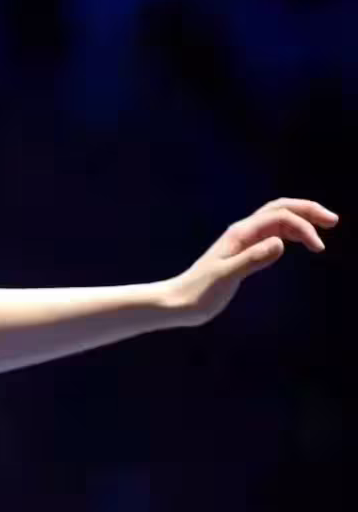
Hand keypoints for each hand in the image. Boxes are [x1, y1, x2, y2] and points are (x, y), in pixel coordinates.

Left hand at [164, 198, 337, 325]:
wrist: (178, 303)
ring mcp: (242, 242)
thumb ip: (252, 260)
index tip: (318, 248)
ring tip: (325, 227)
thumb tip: (280, 243)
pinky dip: (289, 232)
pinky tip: (299, 241)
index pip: (279, 217)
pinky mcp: (242, 254)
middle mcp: (242, 233)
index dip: (303, 227)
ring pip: (277, 220)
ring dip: (301, 220)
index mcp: (239, 234)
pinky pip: (270, 234)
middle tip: (333, 220)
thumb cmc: (198, 293)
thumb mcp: (226, 277)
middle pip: (280, 209)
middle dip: (307, 210)